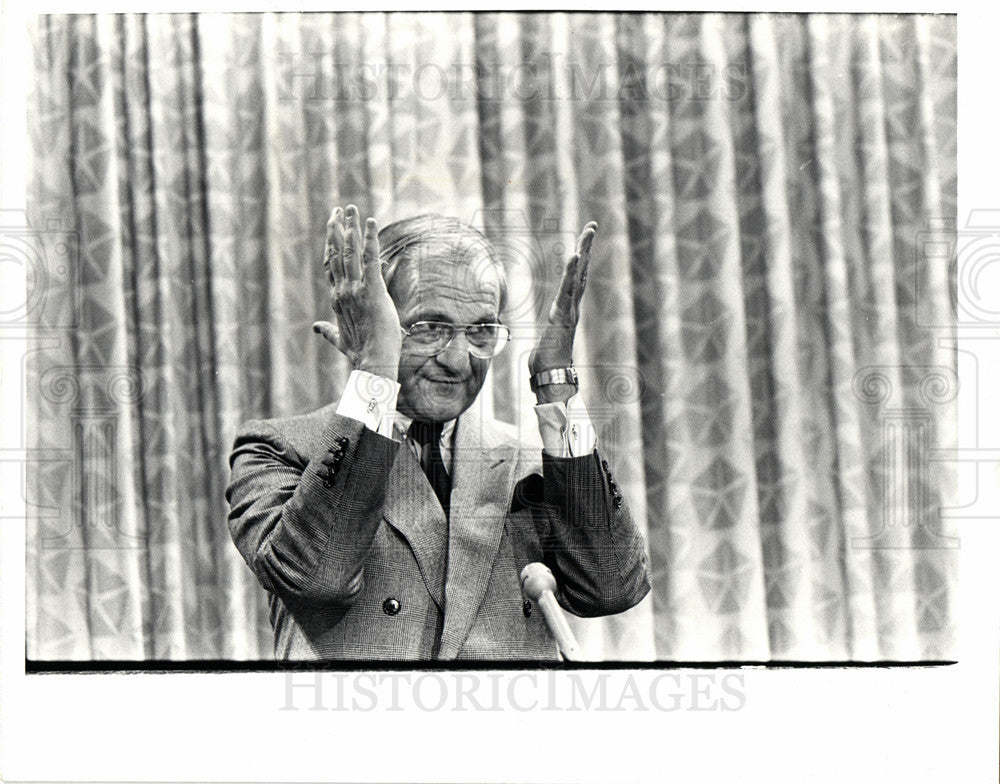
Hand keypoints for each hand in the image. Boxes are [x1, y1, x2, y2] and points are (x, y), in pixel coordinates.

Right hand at [312, 205, 401, 379]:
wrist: (372, 362)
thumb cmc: (360, 353)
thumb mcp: (340, 339)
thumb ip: (328, 331)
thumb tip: (316, 328)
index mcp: (337, 299)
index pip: (331, 266)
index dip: (330, 245)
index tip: (331, 229)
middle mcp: (342, 290)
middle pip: (337, 254)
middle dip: (337, 229)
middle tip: (338, 210)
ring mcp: (355, 289)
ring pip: (350, 252)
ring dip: (350, 228)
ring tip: (350, 210)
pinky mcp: (372, 290)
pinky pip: (370, 259)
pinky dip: (370, 239)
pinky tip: (371, 222)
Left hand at [528, 222, 595, 400]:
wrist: (550, 378)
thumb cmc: (546, 364)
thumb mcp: (544, 344)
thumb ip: (546, 339)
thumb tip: (543, 341)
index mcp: (567, 310)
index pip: (576, 280)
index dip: (580, 260)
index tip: (584, 241)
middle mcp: (572, 307)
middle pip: (582, 272)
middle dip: (587, 248)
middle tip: (592, 226)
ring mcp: (569, 310)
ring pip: (579, 277)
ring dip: (583, 253)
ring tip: (588, 233)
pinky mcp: (564, 315)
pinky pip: (569, 289)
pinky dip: (573, 272)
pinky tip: (575, 256)